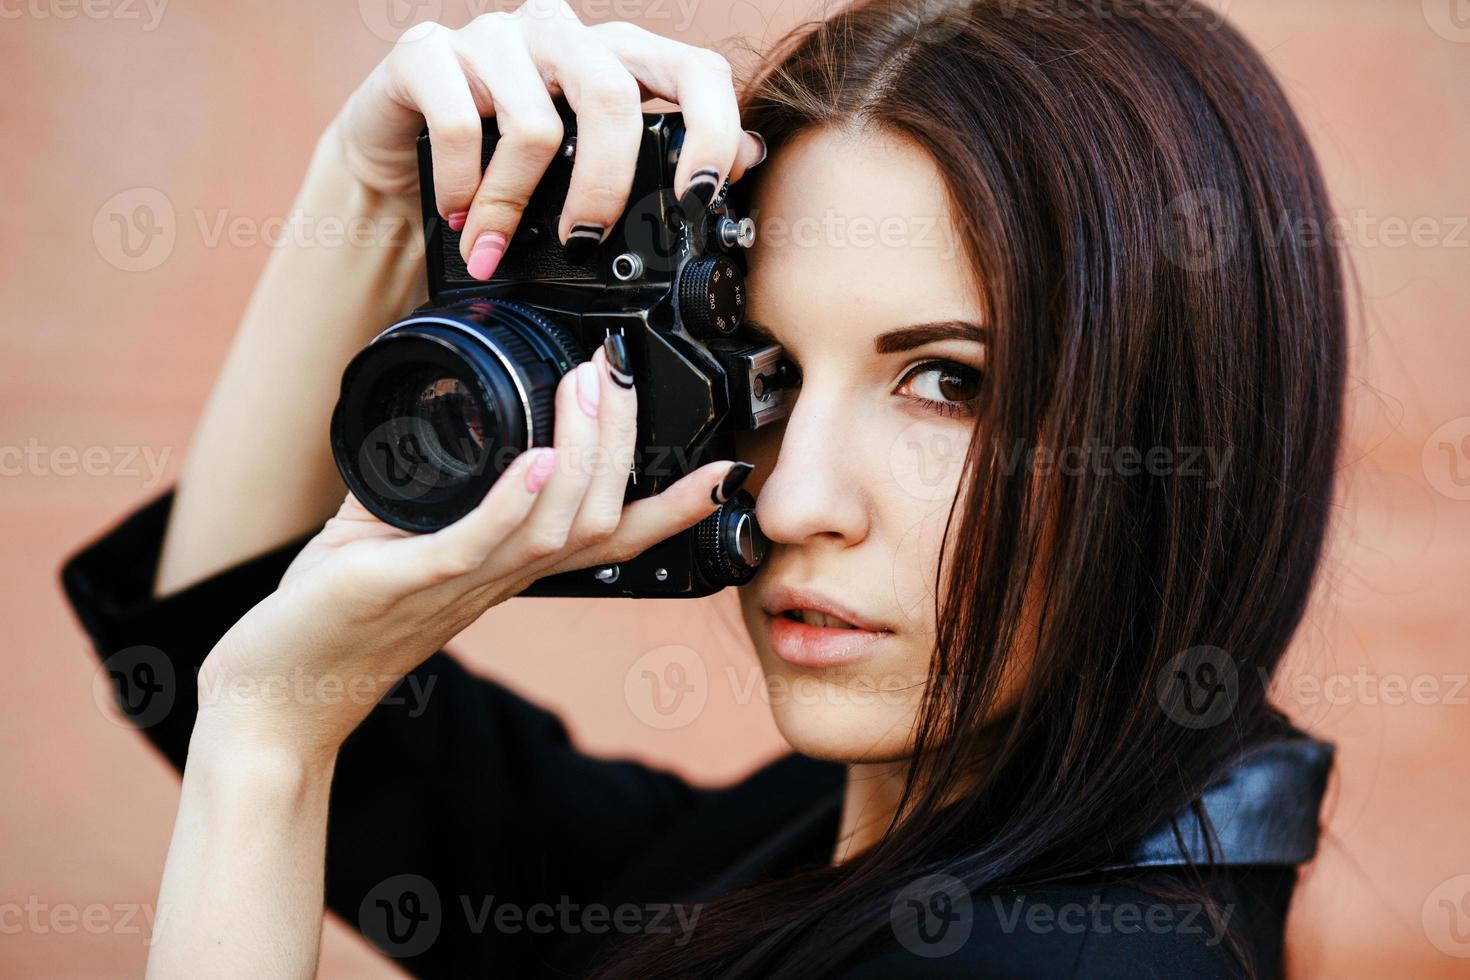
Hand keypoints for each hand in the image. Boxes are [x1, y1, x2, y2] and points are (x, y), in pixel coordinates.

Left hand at [194, 338, 752, 758]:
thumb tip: (437, 408)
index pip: (612, 540)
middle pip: (601, 519)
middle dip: (623, 442)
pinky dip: (512, 501)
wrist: (277, 689)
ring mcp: (457, 583)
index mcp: (508, 566)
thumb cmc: (338, 613)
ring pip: (557, 527)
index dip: (676, 510)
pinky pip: (475, 544)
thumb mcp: (400, 531)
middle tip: (618, 373)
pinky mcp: (403, 582)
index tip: (726, 472)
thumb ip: (431, 480)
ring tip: (587, 391)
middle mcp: (499, 579)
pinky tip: (533, 459)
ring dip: (581, 454)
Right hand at [331, 0, 766, 278]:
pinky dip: (462, 188)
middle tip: (584, 242)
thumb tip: (746, 157)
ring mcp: (495, 36)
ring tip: (498, 249)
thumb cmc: (505, 164)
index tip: (700, 196)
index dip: (711, 128)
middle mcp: (561, 34)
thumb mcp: (588, 166)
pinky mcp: (427, 52)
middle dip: (604, 186)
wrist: (398, 158)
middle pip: (613, 95)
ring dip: (514, 206)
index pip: (694, 68)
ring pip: (535, 123)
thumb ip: (660, 157)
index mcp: (617, 57)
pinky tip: (459, 218)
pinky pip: (459, 122)